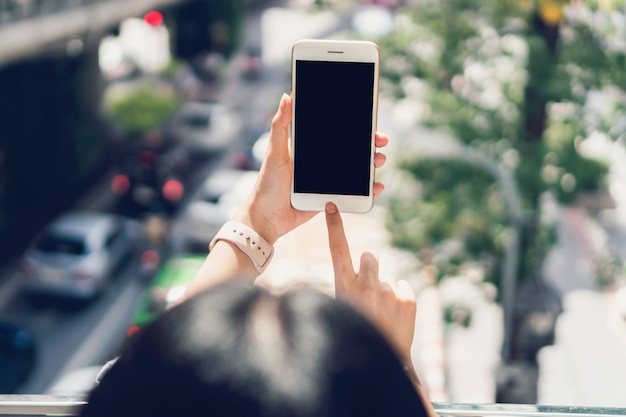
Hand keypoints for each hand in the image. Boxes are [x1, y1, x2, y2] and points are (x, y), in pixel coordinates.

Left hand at [234, 93, 389, 244]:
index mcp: (310, 148)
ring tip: (379, 161)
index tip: (370, 122)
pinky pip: (354, 192)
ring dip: (372, 164)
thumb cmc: (267, 183)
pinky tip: (377, 186)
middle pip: (353, 150)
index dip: (355, 127)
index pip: (338, 133)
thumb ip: (280, 125)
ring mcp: (329, 180)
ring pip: (357, 170)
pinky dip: (368, 190)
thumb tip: (286, 96)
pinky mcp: (332, 197)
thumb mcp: (275, 152)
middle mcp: (322, 162)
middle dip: (371, 144)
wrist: (267, 217)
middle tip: (381, 142)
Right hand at [324, 202, 416, 361]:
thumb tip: (366, 262)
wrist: (383, 364)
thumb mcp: (343, 308)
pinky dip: (399, 298)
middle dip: (370, 268)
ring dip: (384, 289)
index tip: (331, 206)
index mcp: (344, 286)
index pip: (337, 248)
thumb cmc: (357, 332)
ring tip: (381, 313)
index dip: (334, 225)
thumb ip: (351, 283)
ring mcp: (389, 290)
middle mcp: (366, 284)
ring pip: (386, 276)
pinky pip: (402, 286)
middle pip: (369, 256)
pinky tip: (393, 316)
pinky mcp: (408, 297)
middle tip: (368, 293)